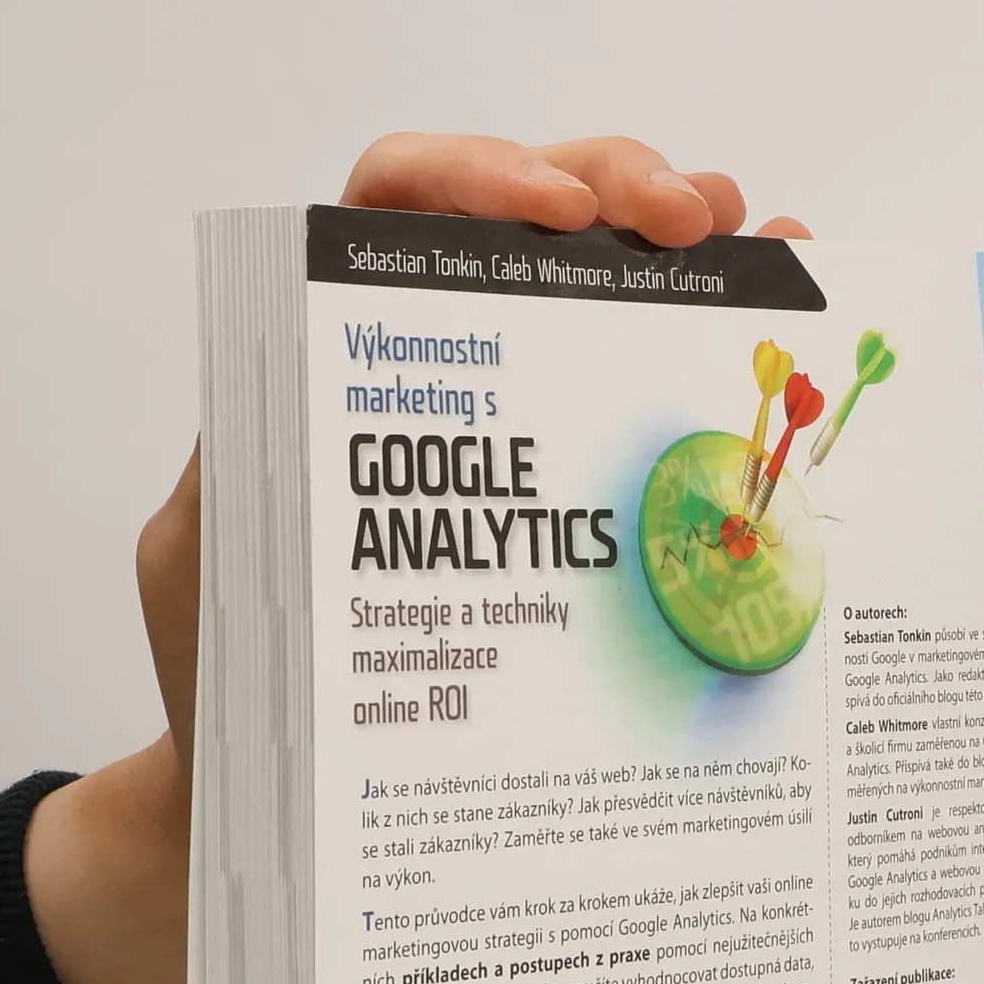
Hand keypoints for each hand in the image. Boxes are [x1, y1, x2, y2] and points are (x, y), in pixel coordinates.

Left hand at [29, 135, 809, 983]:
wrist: (280, 804)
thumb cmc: (234, 692)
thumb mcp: (213, 580)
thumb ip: (241, 486)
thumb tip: (296, 415)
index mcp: (326, 367)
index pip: (390, 212)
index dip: (472, 179)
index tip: (557, 213)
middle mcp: (428, 383)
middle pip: (522, 223)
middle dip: (616, 191)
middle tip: (700, 221)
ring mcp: (508, 440)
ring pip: (597, 295)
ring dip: (684, 252)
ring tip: (761, 251)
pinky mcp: (569, 511)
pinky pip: (638, 405)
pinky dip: (708, 350)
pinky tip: (771, 321)